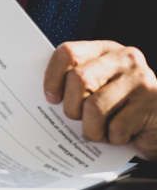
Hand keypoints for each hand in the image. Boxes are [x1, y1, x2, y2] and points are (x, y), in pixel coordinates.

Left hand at [44, 41, 156, 158]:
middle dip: (72, 108)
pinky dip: (112, 139)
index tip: (51, 99)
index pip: (68, 53)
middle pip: (79, 79)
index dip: (52, 78)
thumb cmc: (119, 108)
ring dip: (92, 129)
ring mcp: (141, 79)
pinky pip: (115, 128)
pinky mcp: (153, 101)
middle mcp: (124, 59)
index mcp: (104, 50)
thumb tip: (43, 98)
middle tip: (78, 119)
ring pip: (94, 108)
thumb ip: (74, 85)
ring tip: (101, 131)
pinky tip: (122, 135)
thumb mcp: (96, 89)